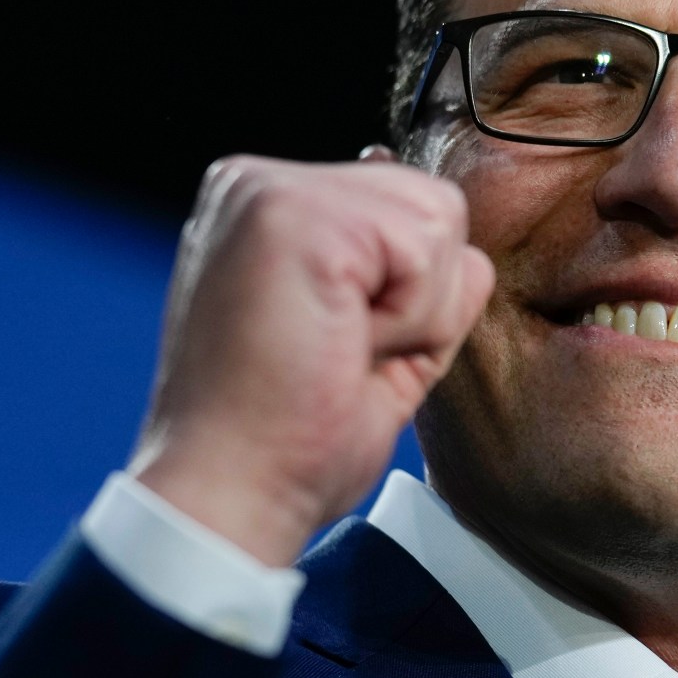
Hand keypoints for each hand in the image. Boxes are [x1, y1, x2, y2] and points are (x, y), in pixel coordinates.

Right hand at [129, 150, 492, 565]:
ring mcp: (270, 190)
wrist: (231, 495)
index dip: (412, 300)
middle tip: (339, 356)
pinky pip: (426, 249)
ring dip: (416, 312)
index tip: (335, 353)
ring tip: (336, 350)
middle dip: (423, 300)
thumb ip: (407, 276)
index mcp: (268, 209)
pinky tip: (338, 346)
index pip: (408, 211)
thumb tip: (446, 221)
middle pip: (434, 205)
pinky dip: (408, 319)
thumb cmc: (288, 440)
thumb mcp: (371, 339)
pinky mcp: (293, 213)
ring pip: (439, 219)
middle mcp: (258, 183)